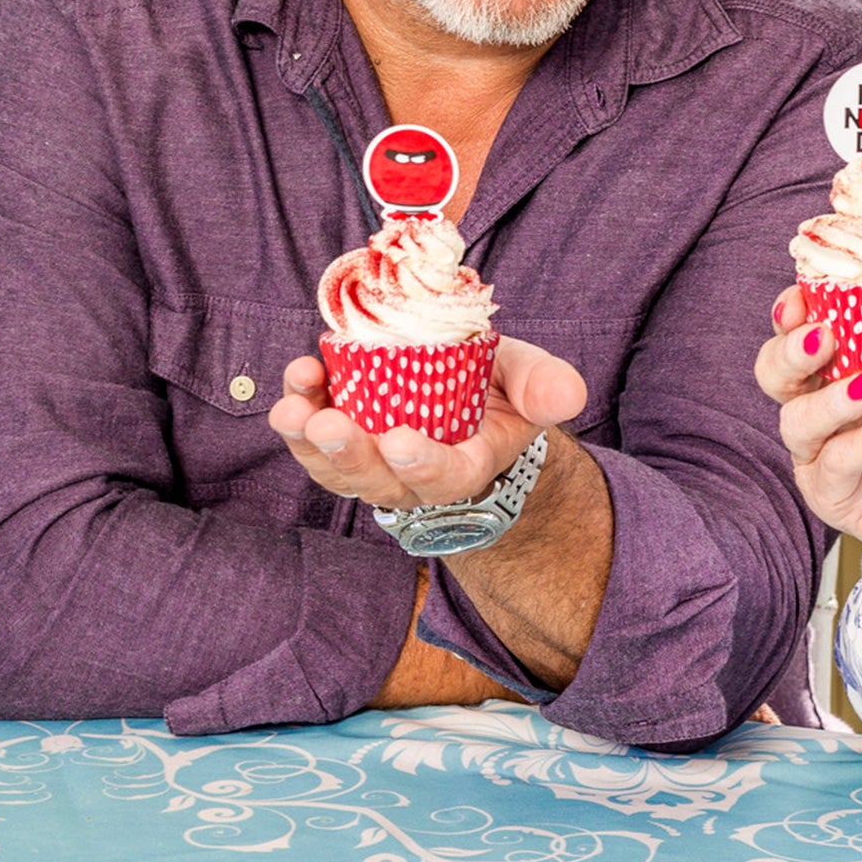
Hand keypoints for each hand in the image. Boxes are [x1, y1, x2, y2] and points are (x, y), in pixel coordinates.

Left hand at [269, 337, 587, 508]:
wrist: (465, 388)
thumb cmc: (498, 390)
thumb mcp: (528, 381)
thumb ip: (545, 387)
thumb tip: (569, 396)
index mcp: (465, 466)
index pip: (445, 478)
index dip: (422, 464)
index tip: (400, 440)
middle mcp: (411, 476)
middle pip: (378, 482)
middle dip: (350, 457)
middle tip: (328, 427)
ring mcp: (370, 461)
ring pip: (335, 468)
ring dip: (308, 443)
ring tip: (291, 410)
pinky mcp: (340, 435)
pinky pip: (311, 436)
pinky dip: (300, 406)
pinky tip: (298, 379)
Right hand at [754, 287, 861, 586]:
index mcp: (840, 367)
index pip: (797, 331)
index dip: (792, 311)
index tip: (807, 295)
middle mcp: (820, 406)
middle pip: (774, 372)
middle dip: (789, 350)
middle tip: (824, 336)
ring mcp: (821, 452)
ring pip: (797, 420)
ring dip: (829, 398)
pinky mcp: (833, 494)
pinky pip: (836, 463)